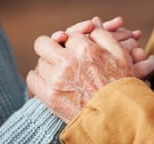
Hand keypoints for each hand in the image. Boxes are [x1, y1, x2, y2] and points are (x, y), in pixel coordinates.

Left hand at [27, 24, 153, 122]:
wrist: (117, 116)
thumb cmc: (121, 86)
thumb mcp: (121, 56)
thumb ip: (104, 37)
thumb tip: (92, 25)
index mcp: (85, 49)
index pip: (68, 36)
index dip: (71, 42)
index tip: (73, 49)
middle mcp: (68, 62)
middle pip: (44, 44)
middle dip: (51, 47)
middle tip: (59, 54)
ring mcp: (57, 79)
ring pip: (39, 61)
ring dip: (47, 64)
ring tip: (57, 71)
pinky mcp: (50, 97)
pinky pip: (32, 79)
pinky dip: (38, 78)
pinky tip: (48, 81)